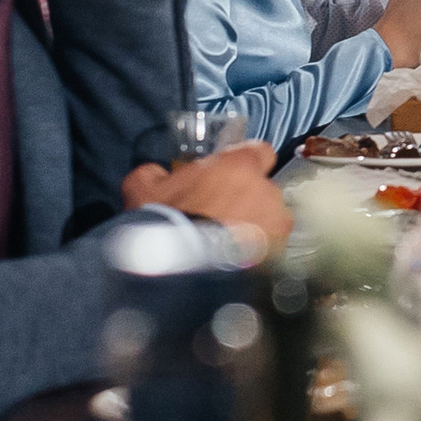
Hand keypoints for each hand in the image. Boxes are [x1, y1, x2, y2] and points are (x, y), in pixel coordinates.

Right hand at [124, 140, 291, 248]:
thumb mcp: (142, 187)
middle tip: (222, 214)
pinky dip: (257, 253)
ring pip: (270, 220)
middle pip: (264, 189)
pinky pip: (271, 248)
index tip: (233, 174)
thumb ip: (154, 173)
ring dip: (255, 227)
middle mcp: (266, 190)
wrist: (177, 269)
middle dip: (248, 199)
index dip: (248, 163)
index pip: (261, 151)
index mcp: (239, 166)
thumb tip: (157, 173)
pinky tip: (235, 261)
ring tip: (229, 243)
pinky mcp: (278, 254)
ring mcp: (276, 224)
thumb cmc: (164, 220)